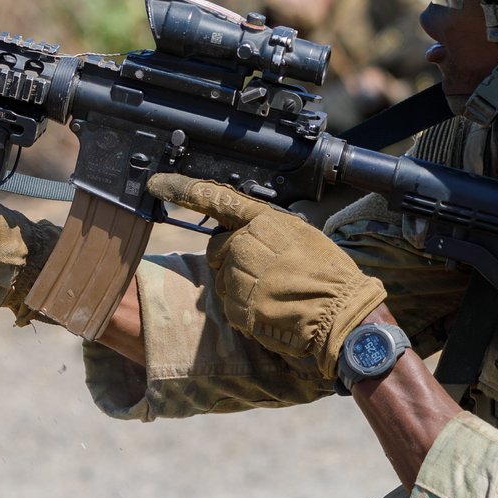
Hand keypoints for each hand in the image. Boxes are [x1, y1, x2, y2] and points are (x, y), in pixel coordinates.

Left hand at [149, 174, 385, 376]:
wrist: (340, 313)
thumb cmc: (329, 275)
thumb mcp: (302, 238)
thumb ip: (269, 233)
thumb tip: (248, 236)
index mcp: (264, 222)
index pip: (217, 200)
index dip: (184, 189)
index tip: (157, 184)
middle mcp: (246, 244)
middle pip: (217, 249)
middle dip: (232, 261)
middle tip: (269, 275)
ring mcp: (240, 276)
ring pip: (224, 280)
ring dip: (243, 289)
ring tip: (278, 295)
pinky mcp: (238, 306)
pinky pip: (232, 307)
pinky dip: (248, 313)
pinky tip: (274, 312)